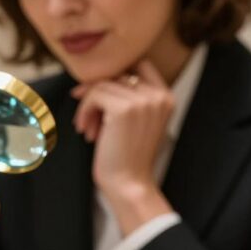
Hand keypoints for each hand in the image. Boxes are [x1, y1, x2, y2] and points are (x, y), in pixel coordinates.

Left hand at [72, 59, 174, 234]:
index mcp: (166, 97)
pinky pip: (94, 95)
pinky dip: (84, 111)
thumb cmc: (128, 158)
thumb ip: (129, 98)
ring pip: (103, 85)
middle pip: (118, 74)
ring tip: (87, 130)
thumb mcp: (136, 122)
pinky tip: (84, 130)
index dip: (114, 75)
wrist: (129, 184)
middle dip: (98, 94)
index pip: (139, 64)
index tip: (96, 95)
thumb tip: (97, 77)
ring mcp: (143, 100)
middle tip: (88, 119)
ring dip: (88, 106)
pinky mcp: (124, 109)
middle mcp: (158, 95)